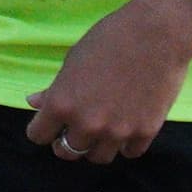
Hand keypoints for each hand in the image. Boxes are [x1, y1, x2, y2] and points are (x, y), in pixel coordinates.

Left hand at [25, 0, 191, 162]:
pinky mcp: (146, 132)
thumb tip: (34, 102)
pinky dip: (125, 144)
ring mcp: (117, 131)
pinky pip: (129, 152)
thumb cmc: (109, 39)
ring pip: (98, 157)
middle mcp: (87, 123)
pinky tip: (125, 129)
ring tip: (100, 131)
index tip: (48, 125)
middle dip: (65, 143)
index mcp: (61, 104)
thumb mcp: (72, 61)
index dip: (41, 130)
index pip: (39, 136)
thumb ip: (54, 89)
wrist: (157, 33)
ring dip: (95, 146)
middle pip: (68, 152)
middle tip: (72, 132)